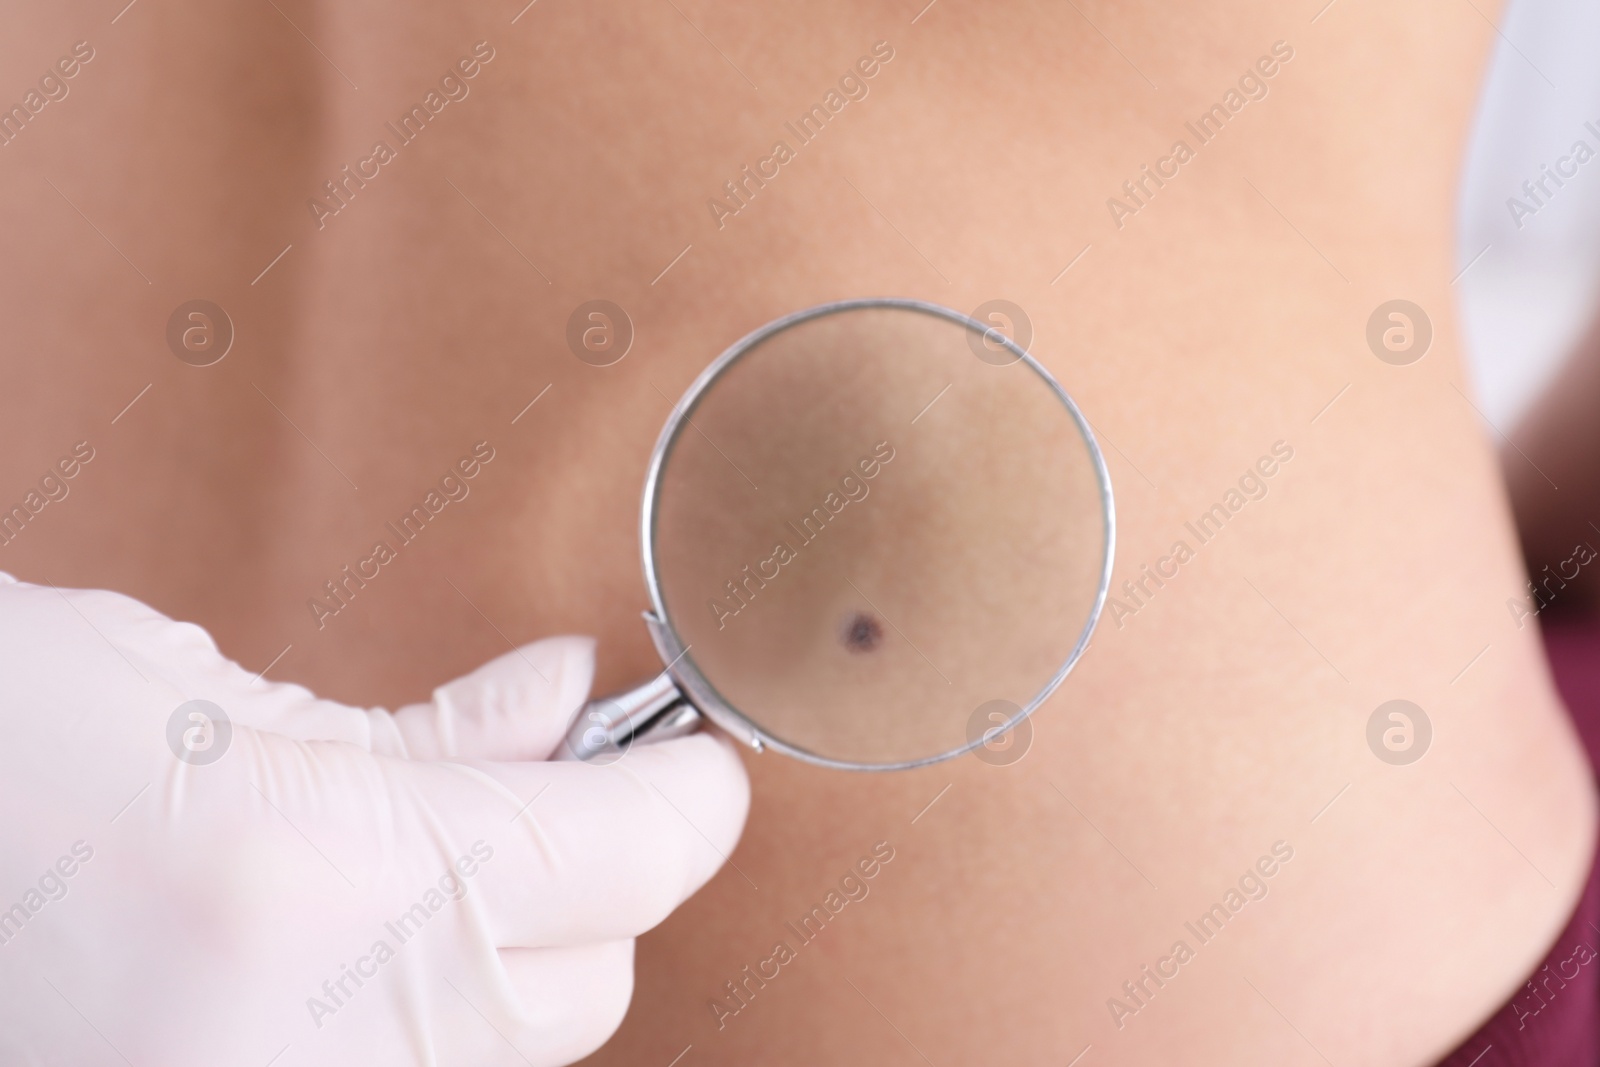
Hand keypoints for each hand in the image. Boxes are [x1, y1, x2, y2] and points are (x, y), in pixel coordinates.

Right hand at [0, 574, 747, 1065]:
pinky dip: (426, 1009)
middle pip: (586, 977)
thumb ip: (429, 731)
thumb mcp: (207, 699)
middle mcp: (309, 1042)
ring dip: (504, 948)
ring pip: (510, 1048)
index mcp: (311, 886)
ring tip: (408, 859)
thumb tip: (568, 703)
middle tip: (525, 785)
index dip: (690, 797)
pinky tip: (359, 937)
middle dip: (586, 874)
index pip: (622, 857)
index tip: (702, 761)